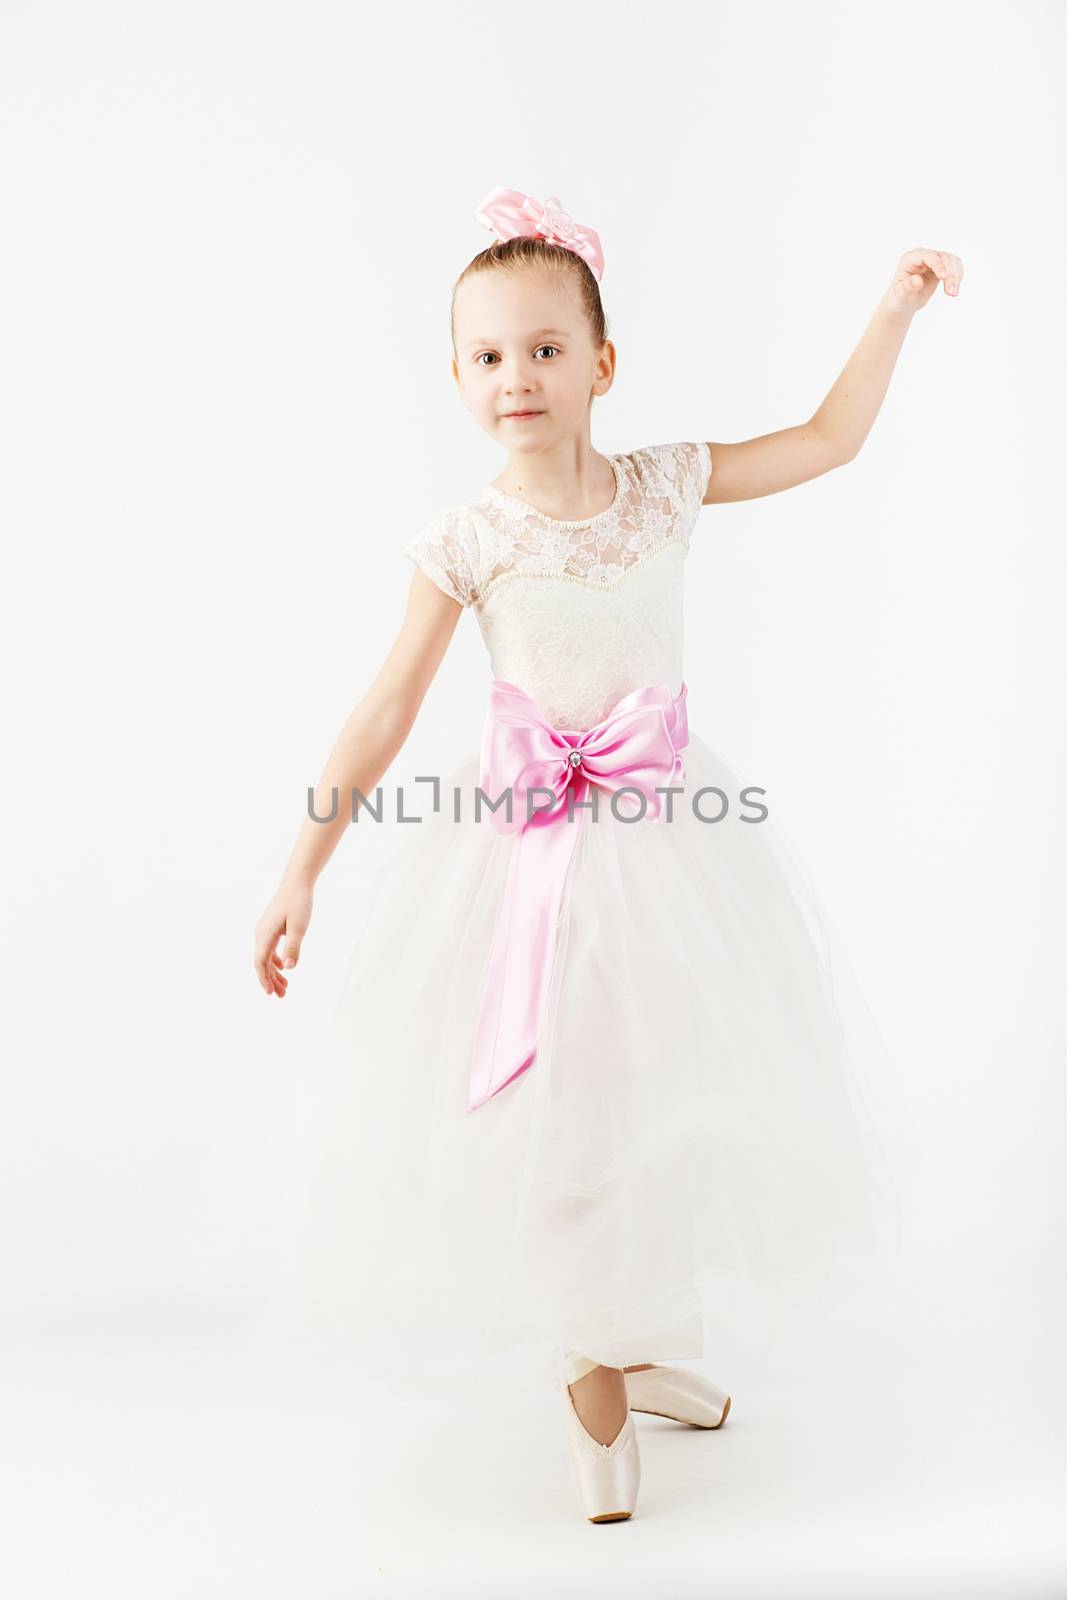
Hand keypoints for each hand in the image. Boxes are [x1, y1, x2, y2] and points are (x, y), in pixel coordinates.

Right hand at [253, 876, 313, 997]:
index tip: (271, 993)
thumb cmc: (298, 903)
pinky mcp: (271, 928)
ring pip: (266, 958)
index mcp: (264, 935)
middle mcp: (260, 934)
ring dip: (274, 973)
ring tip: (285, 987)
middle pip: (262, 963)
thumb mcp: (299, 927)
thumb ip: (293, 947)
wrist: (297, 882)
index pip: (260, 963)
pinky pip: (269, 950)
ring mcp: (264, 931)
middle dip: (271, 980)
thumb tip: (288, 968)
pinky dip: (276, 962)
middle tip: (282, 996)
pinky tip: (283, 969)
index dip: (264, 980)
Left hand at [884, 247, 963, 316]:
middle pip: (942, 257)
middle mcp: (922, 255)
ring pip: (951, 260)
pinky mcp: (941, 265)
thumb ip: (907, 287)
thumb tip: (917, 280)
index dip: (937, 264)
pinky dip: (957, 276)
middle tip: (951, 293)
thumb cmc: (900, 298)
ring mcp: (933, 259)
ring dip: (956, 276)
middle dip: (949, 274)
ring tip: (953, 293)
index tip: (944, 277)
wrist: (905, 301)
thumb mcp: (901, 295)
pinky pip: (955, 265)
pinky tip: (955, 288)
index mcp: (910, 259)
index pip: (927, 256)